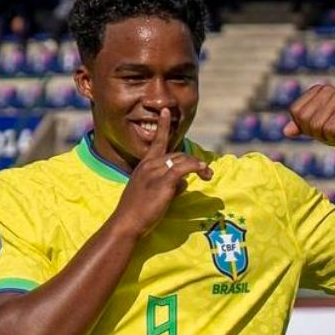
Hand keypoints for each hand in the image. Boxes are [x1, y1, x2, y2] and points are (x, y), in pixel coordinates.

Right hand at [110, 108, 213, 238]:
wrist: (126, 222)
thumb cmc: (137, 212)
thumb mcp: (151, 193)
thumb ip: (167, 184)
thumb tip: (184, 182)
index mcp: (144, 165)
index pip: (157, 142)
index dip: (163, 126)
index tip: (167, 111)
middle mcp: (149, 165)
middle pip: (177, 154)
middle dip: (193, 161)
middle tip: (207, 173)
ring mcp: (155, 172)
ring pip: (182, 160)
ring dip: (198, 166)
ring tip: (208, 175)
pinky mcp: (163, 181)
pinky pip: (184, 168)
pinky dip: (196, 167)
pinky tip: (204, 170)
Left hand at [283, 83, 334, 150]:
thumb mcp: (314, 127)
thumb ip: (299, 126)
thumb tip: (286, 131)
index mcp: (317, 90)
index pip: (296, 112)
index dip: (304, 125)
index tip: (318, 126)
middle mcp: (328, 90)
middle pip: (306, 119)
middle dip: (315, 132)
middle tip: (328, 130)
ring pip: (317, 126)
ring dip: (326, 136)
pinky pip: (331, 130)